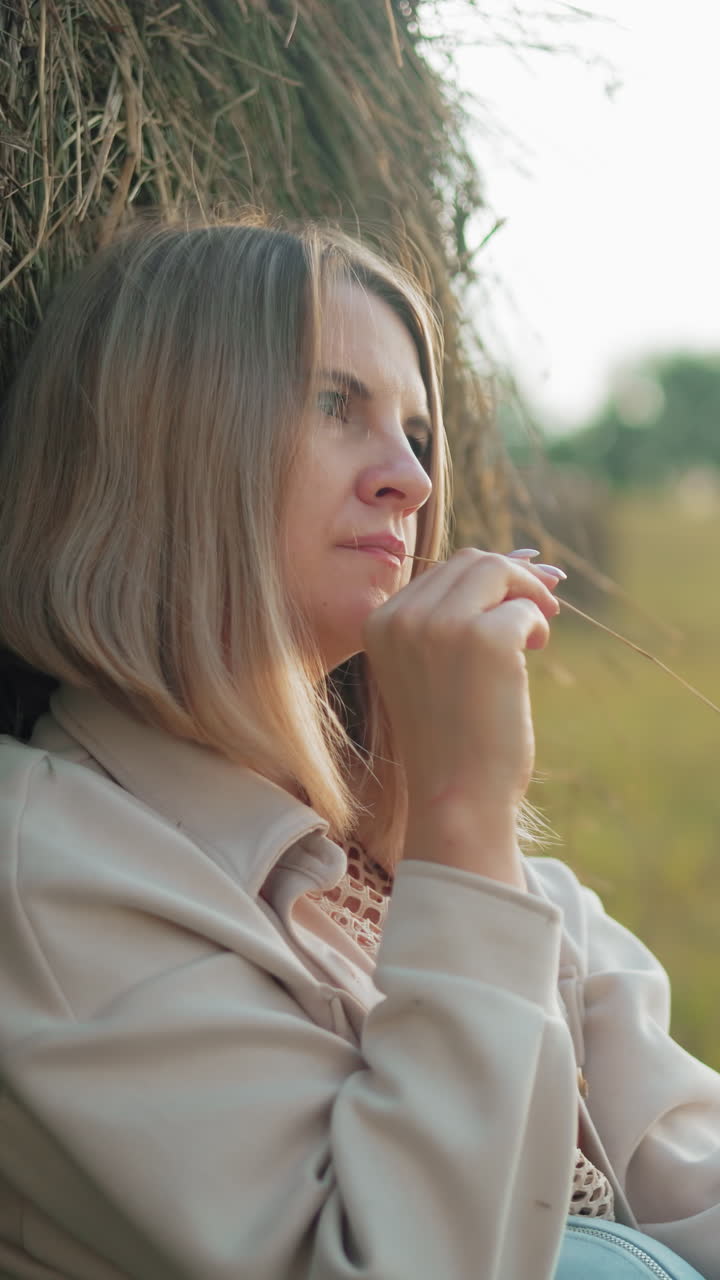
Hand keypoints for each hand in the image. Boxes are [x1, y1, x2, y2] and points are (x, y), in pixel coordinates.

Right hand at [362, 548, 562, 884]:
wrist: (456, 798)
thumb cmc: (451, 739)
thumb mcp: (433, 667)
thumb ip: (457, 615)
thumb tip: (525, 556)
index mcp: (378, 623)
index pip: (441, 571)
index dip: (487, 580)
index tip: (515, 602)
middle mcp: (403, 617)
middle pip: (471, 562)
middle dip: (511, 580)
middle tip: (537, 613)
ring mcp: (441, 625)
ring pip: (497, 571)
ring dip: (527, 594)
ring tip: (535, 635)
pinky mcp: (484, 639)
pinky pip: (524, 608)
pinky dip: (537, 625)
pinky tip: (533, 656)